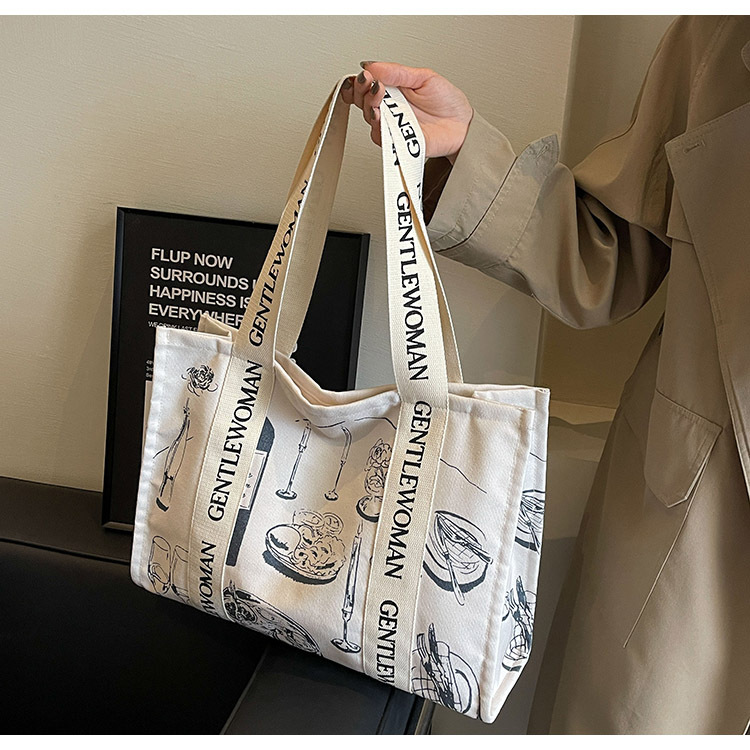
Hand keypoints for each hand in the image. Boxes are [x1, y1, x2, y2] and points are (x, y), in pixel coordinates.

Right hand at [340, 62, 472, 162]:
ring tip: (379, 97)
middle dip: (362, 92)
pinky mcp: (399, 142)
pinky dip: (378, 128)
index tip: (365, 75)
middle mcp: (390, 109)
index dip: (360, 81)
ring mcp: (394, 126)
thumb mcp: (423, 77)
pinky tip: (381, 117)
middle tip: (372, 84)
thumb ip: (397, 72)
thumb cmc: (447, 102)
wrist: (463, 125)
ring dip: (370, 107)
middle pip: (363, 102)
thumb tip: (372, 65)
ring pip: (370, 119)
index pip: (367, 86)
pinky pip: (382, 138)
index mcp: (393, 91)